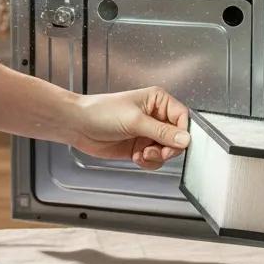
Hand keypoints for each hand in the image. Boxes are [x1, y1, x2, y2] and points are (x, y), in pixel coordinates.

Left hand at [70, 86, 189, 169]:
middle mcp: (155, 116)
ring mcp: (147, 132)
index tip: (177, 144)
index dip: (182, 133)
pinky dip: (148, 162)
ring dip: (157, 156)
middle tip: (157, 152)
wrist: (79, 125)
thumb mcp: (135, 121)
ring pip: (167, 150)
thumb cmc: (101, 112)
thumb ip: (162, 132)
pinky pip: (155, 159)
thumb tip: (185, 139)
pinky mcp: (140, 147)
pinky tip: (136, 157)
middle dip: (168, 148)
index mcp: (157, 100)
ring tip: (142, 154)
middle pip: (177, 137)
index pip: (183, 117)